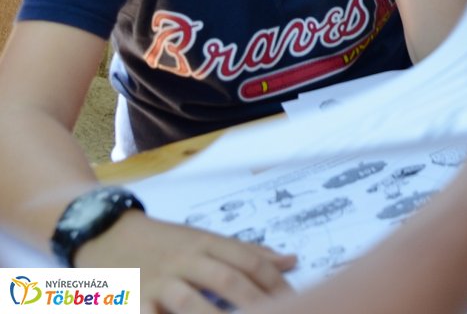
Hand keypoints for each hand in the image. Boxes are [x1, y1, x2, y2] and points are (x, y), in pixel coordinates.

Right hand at [80, 212, 292, 312]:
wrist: (103, 232)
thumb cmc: (162, 240)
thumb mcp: (204, 238)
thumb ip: (245, 251)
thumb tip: (291, 261)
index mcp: (206, 243)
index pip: (248, 260)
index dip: (274, 281)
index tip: (296, 300)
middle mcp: (185, 259)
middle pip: (227, 280)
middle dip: (256, 302)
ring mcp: (157, 281)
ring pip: (190, 302)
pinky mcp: (130, 300)